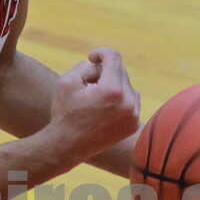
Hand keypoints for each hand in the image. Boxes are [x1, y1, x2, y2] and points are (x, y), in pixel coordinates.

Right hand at [45, 48, 140, 166]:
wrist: (67, 146)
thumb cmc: (65, 112)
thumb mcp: (68, 80)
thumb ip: (87, 64)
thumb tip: (103, 64)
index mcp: (113, 90)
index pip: (114, 57)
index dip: (101, 53)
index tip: (91, 58)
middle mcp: (128, 103)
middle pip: (120, 71)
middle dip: (104, 72)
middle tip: (87, 85)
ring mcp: (134, 115)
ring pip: (127, 85)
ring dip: (112, 85)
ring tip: (94, 99)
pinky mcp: (134, 124)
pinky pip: (131, 100)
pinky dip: (119, 99)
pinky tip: (103, 109)